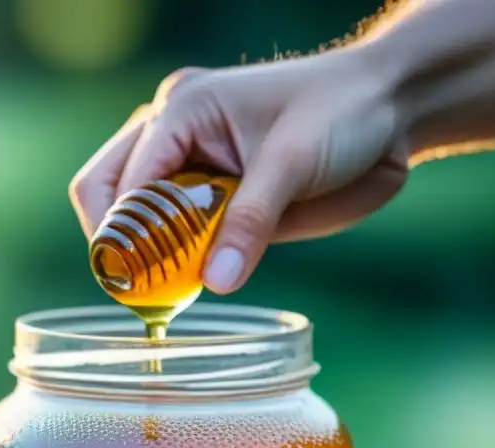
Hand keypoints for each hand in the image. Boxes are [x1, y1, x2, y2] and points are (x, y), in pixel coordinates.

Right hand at [68, 46, 409, 294]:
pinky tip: (191, 280)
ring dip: (144, 254)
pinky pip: (172, 232)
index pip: (125, 180)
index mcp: (182, 110)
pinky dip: (172, 260)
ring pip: (131, 213)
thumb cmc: (343, 112)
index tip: (141, 283)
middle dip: (118, 242)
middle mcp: (173, 134)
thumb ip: (251, 222)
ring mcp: (188, 163)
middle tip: (145, 290)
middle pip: (104, 190)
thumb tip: (216, 280)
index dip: (124, 235)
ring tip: (169, 289)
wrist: (390, 110)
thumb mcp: (294, 162)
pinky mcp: (211, 195)